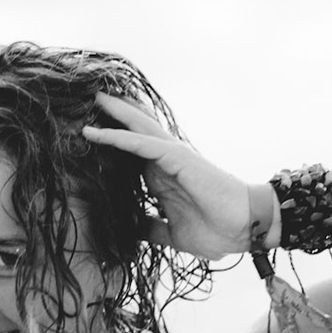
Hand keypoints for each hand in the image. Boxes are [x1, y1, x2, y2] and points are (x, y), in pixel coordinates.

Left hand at [83, 94, 260, 260]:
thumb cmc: (217, 229)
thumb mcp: (173, 234)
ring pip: (137, 128)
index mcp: (163, 178)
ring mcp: (172, 157)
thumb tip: (130, 230)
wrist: (246, 227)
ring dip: (114, 114)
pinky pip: (142, 144)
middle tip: (88, 100)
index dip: (111, 143)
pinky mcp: (177, 158)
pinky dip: (119, 137)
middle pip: (134, 132)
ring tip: (92, 98)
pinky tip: (98, 132)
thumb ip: (152, 228)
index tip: (85, 135)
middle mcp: (165, 162)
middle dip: (112, 116)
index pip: (131, 155)